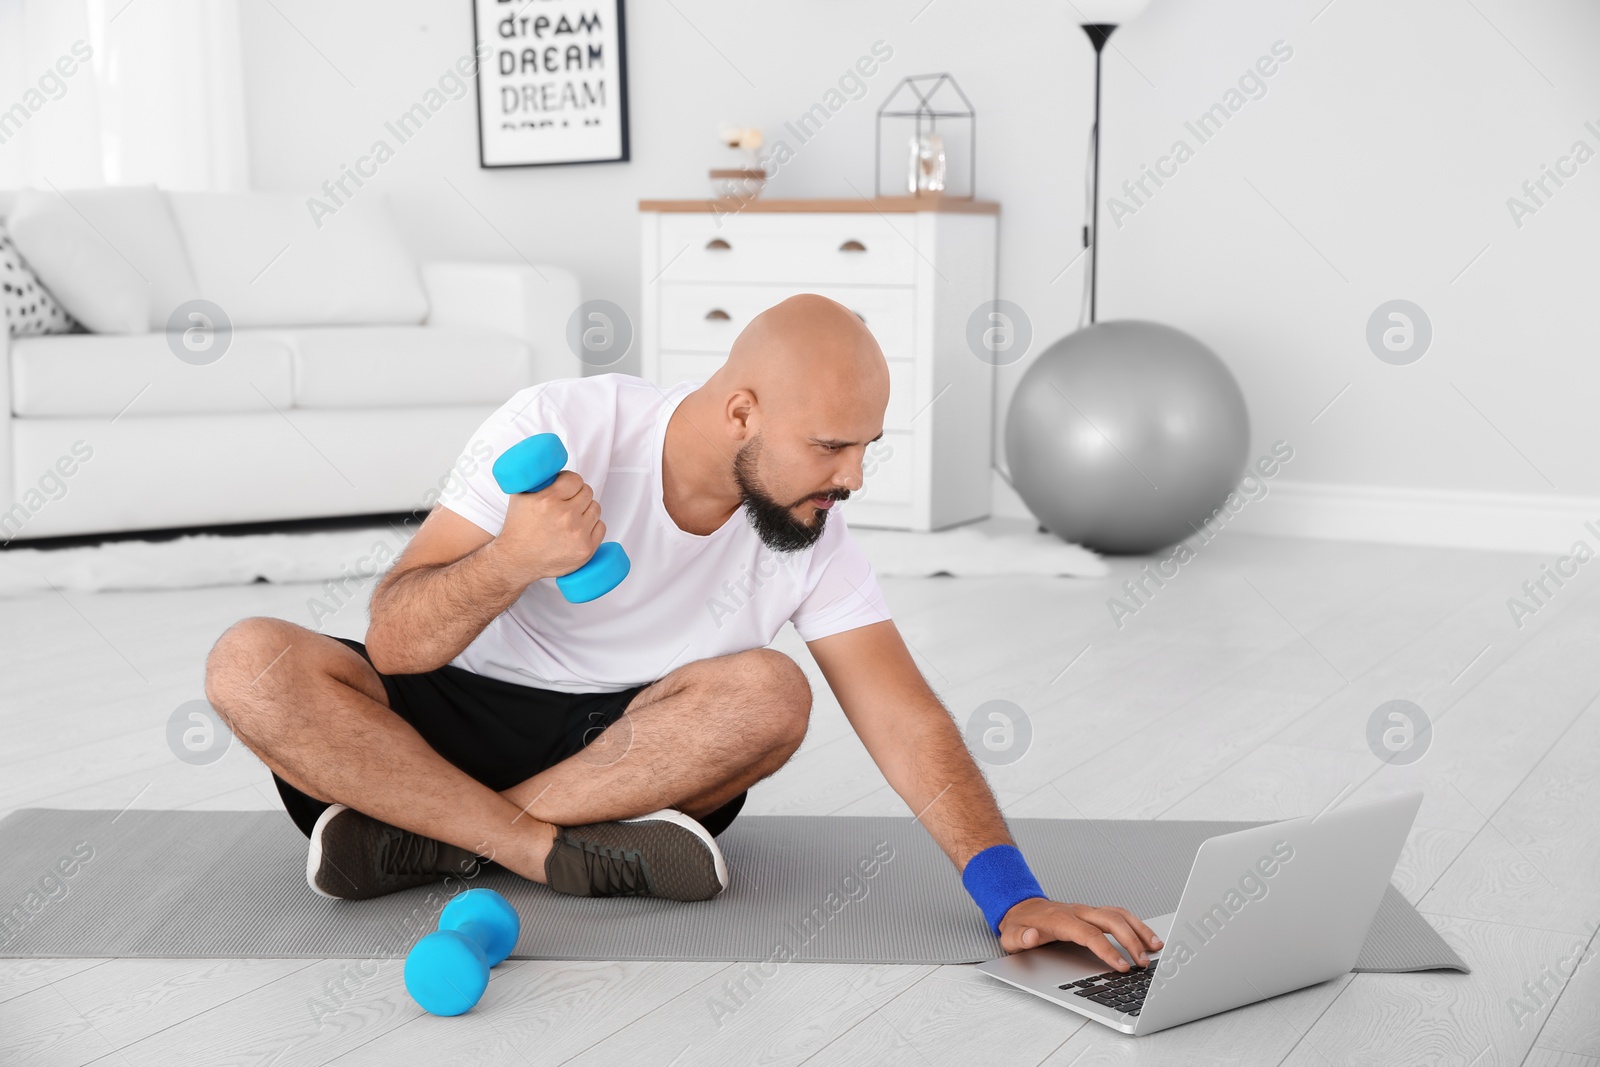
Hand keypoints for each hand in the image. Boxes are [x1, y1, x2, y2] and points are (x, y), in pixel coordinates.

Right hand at [493, 470, 605, 582]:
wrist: (517, 560)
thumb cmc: (518, 528)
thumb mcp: (520, 495)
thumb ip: (535, 477)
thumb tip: (548, 460)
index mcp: (547, 500)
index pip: (575, 479)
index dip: (571, 482)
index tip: (567, 486)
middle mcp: (564, 517)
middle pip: (587, 492)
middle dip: (578, 495)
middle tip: (568, 502)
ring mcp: (577, 534)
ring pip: (596, 508)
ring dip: (587, 509)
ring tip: (572, 516)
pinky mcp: (585, 549)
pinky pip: (601, 526)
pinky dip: (593, 526)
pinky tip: (579, 529)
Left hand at [998, 897, 1163, 971]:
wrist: (1020, 908)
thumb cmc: (1019, 926)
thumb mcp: (1011, 935)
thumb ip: (1020, 937)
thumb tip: (1030, 936)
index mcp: (1061, 920)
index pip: (1089, 934)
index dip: (1107, 951)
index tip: (1121, 967)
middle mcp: (1078, 912)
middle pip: (1111, 920)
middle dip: (1130, 941)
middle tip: (1143, 963)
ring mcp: (1087, 910)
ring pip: (1119, 914)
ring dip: (1139, 929)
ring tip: (1156, 947)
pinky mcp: (1093, 913)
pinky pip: (1118, 915)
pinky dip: (1136, 924)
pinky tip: (1147, 938)